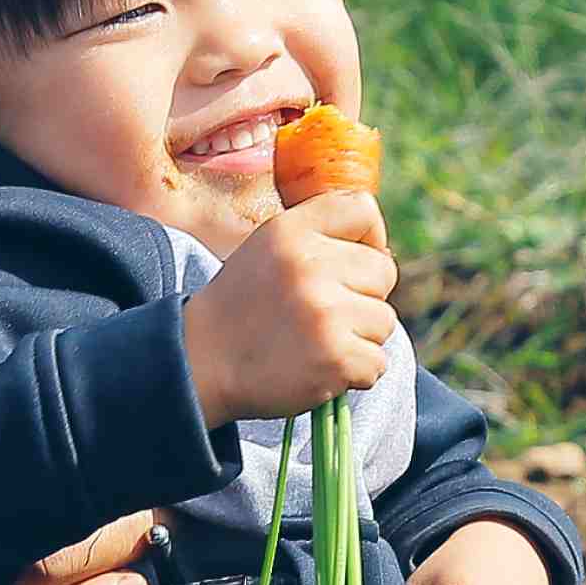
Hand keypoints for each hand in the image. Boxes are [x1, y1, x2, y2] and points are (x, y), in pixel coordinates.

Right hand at [182, 194, 396, 425]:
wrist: (201, 363)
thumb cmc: (242, 307)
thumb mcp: (268, 248)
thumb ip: (318, 235)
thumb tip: (381, 250)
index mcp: (291, 232)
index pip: (363, 210)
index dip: (369, 240)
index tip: (350, 265)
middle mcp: (309, 265)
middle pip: (383, 272)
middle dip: (362, 296)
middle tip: (320, 314)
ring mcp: (325, 313)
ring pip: (383, 321)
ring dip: (358, 338)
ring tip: (314, 342)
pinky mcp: (336, 358)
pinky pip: (377, 363)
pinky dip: (354, 373)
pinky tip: (317, 368)